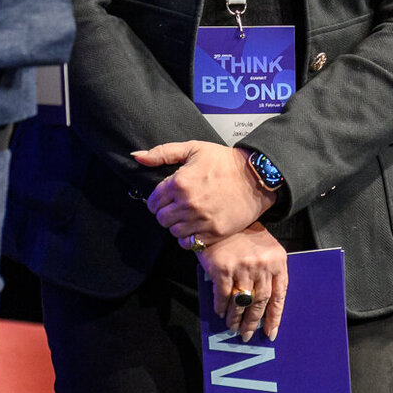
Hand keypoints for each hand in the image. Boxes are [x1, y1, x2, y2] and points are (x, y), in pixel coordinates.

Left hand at [132, 141, 272, 241]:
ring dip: (176, 226)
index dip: (156, 200)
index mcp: (180, 182)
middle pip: (161, 218)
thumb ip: (162, 153)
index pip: (153, 201)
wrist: (255, 177)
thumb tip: (137, 156)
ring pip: (174, 232)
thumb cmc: (224, 161)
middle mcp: (188, 203)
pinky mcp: (215, 233)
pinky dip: (188, 239)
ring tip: (185, 216)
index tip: (164, 198)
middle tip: (175, 207)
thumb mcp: (192, 148)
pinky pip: (190, 244)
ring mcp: (202, 220)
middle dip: (165, 213)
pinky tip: (194, 227)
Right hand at [196, 223, 287, 341]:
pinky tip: (220, 312)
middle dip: (253, 322)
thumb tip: (262, 304)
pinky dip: (221, 306)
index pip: (279, 295)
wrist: (221, 212)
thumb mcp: (264, 247)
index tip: (270, 333)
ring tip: (233, 327)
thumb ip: (267, 271)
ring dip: (237, 318)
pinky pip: (223, 295)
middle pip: (260, 302)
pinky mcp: (223, 268)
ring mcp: (243, 267)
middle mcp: (262, 265)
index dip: (274, 317)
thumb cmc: (244, 232)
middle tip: (247, 335)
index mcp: (278, 260)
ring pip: (242, 302)